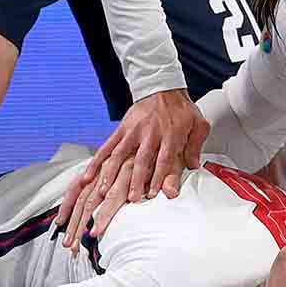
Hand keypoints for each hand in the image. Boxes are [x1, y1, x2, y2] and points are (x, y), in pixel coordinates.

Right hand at [55, 91, 204, 245]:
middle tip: (132, 198)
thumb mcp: (198, 125)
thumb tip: (193, 166)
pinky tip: (88, 176)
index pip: (164, 159)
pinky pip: (107, 147)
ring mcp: (133, 132)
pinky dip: (97, 161)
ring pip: (120, 155)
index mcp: (170, 134)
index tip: (155, 193)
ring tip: (104, 191)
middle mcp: (150, 134)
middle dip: (136, 180)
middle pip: (141, 160)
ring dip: (112, 173)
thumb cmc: (181, 110)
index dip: (159, 177)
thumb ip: (195, 146)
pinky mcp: (122, 129)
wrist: (163, 88)